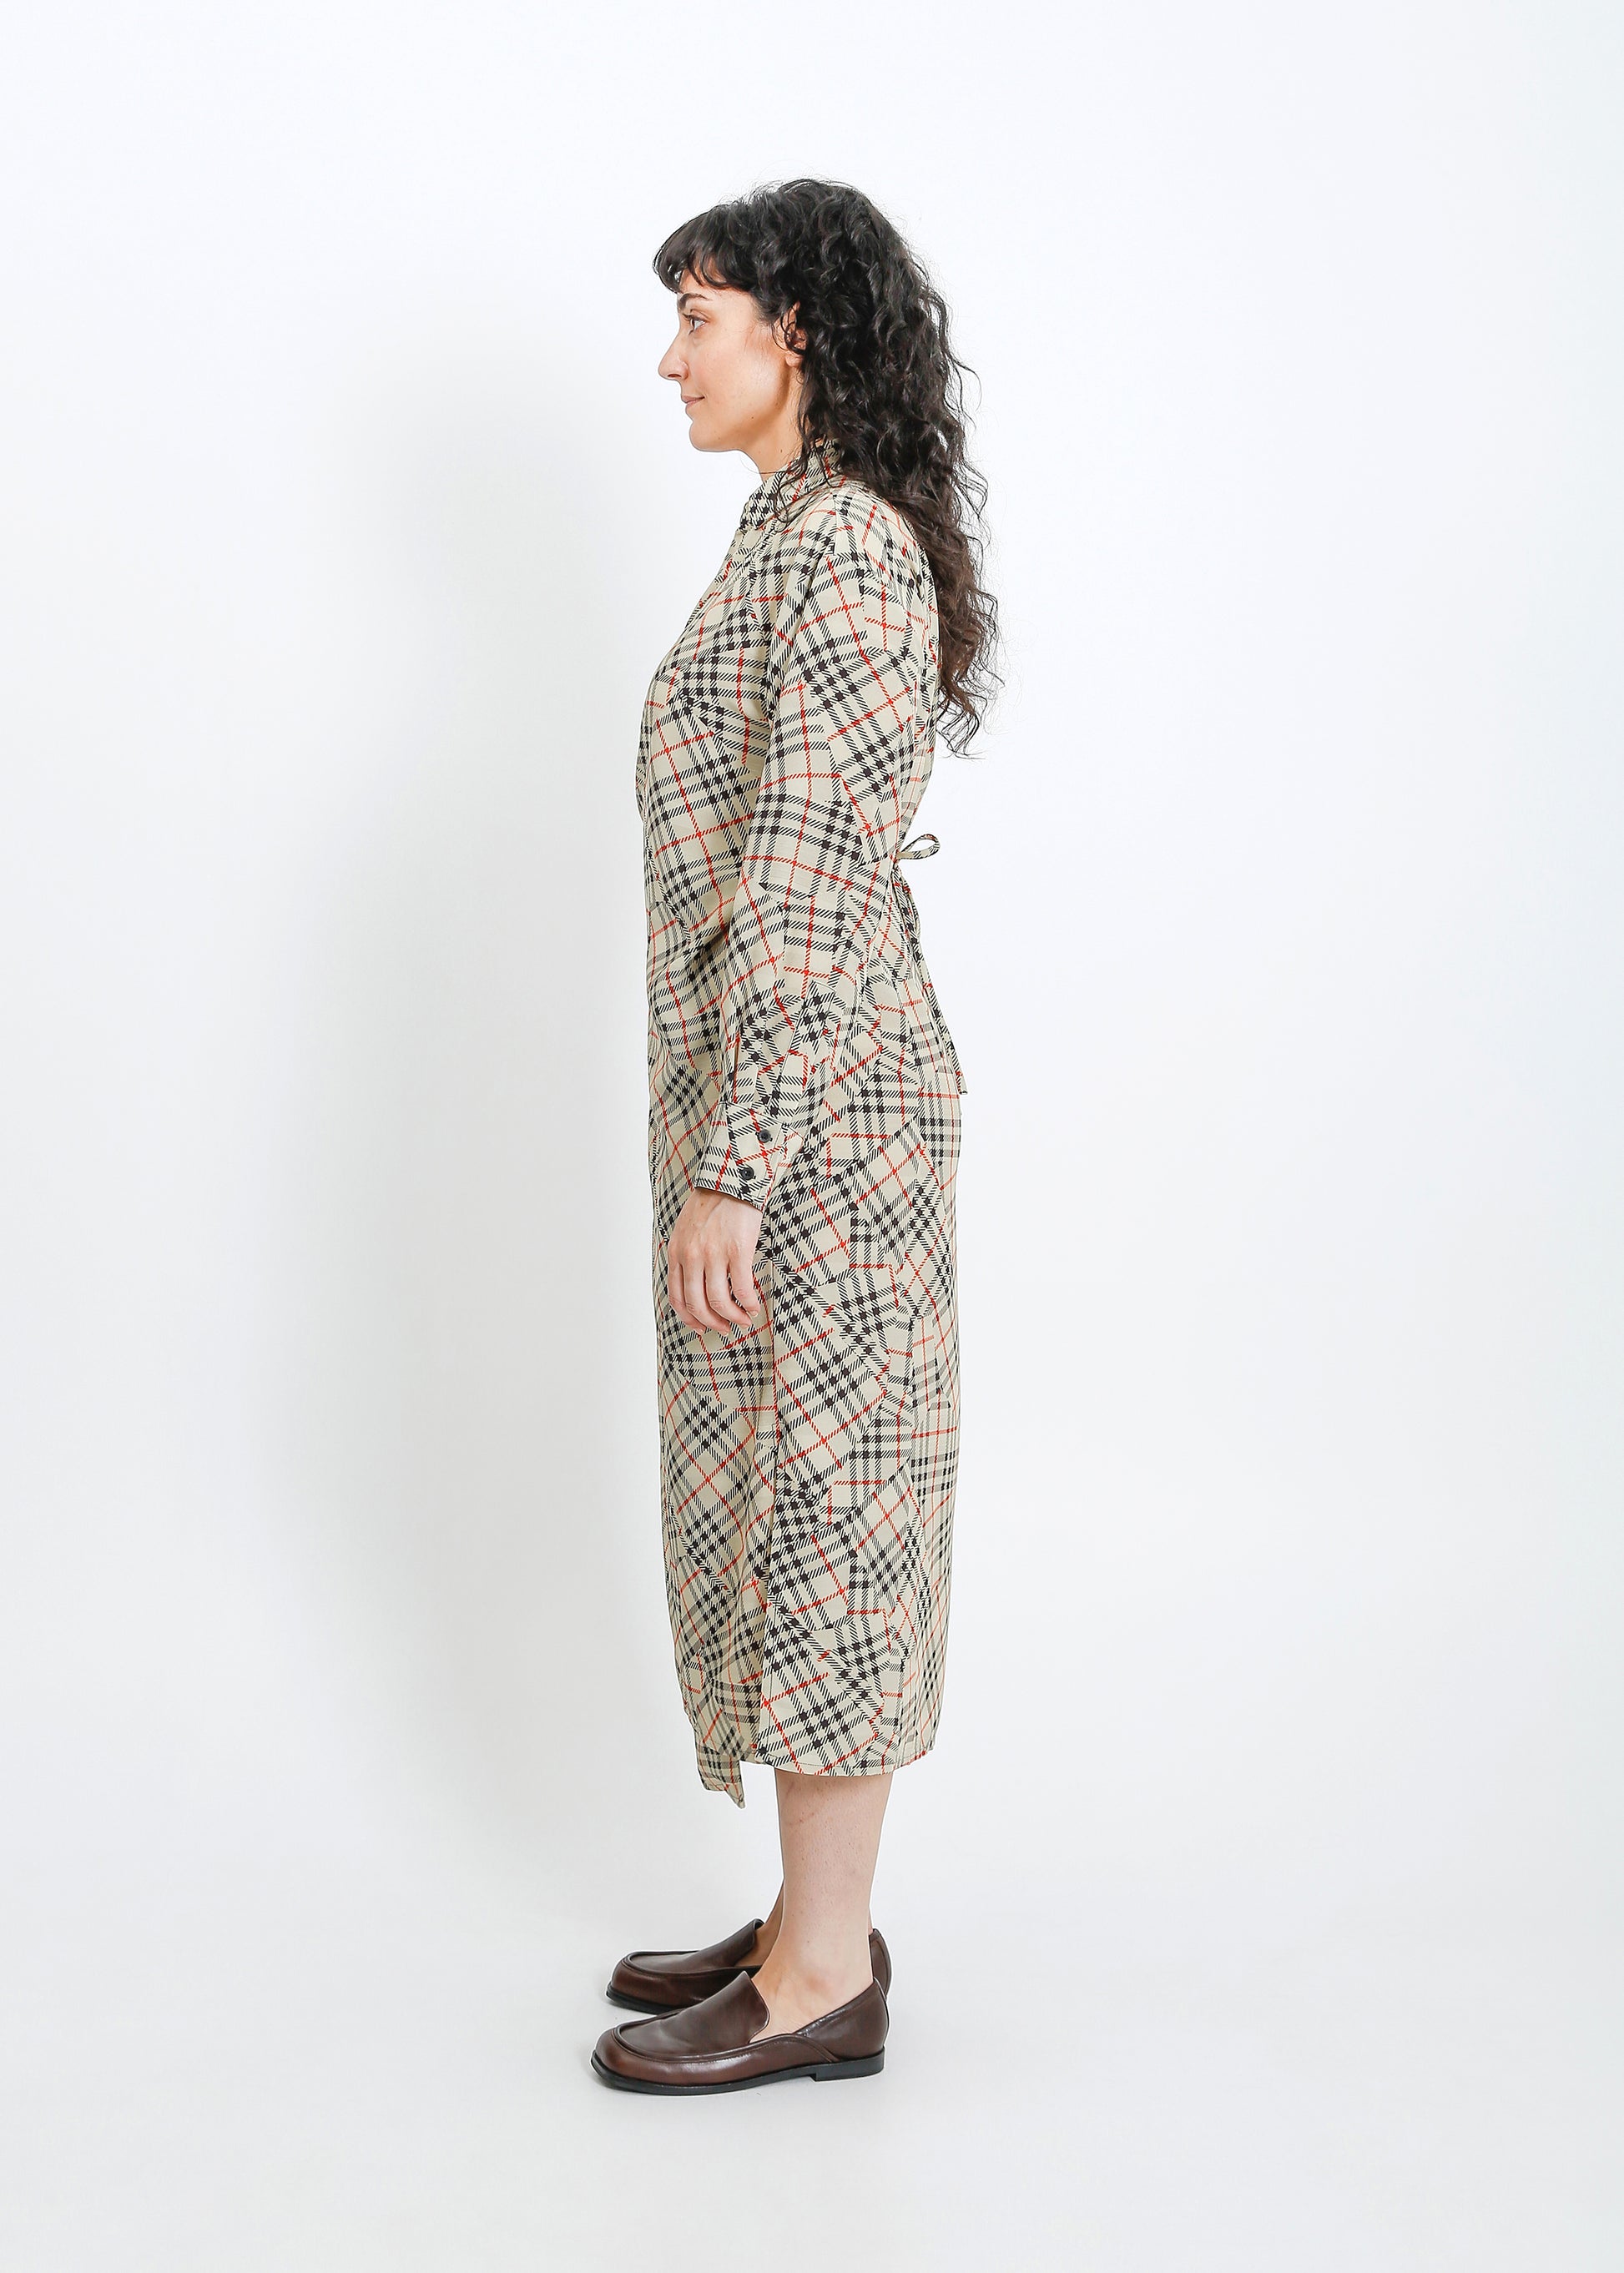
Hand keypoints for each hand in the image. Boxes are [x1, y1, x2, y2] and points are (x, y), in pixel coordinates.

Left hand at [667, 1187, 764, 1334]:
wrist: (730, 1179)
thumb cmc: (711, 1203)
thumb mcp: (685, 1229)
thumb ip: (685, 1254)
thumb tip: (692, 1282)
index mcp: (676, 1252)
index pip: (677, 1297)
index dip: (689, 1318)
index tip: (700, 1327)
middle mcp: (691, 1256)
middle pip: (697, 1304)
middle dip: (711, 1322)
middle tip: (724, 1328)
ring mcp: (713, 1254)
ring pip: (719, 1301)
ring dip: (732, 1317)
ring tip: (742, 1320)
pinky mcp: (737, 1251)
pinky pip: (741, 1289)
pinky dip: (748, 1304)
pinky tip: (753, 1307)